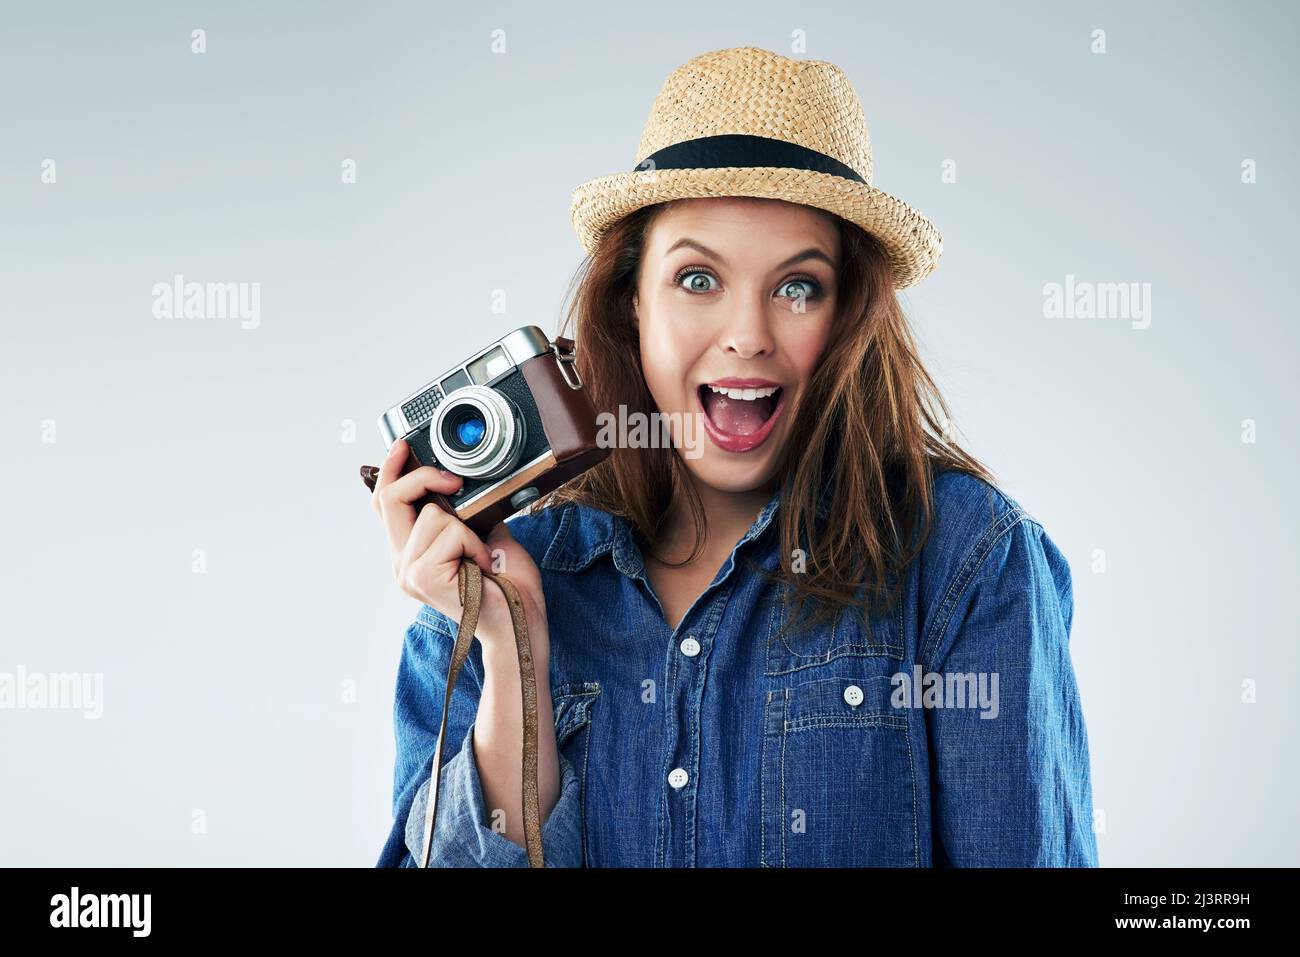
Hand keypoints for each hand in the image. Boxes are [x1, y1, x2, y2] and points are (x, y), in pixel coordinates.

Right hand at [371, 438, 549, 660]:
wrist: (520, 626)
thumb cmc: (508, 588)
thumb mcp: (485, 538)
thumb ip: (465, 515)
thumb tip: (463, 487)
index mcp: (412, 555)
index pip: (385, 506)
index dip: (390, 471)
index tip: (403, 446)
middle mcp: (403, 565)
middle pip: (390, 500)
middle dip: (423, 477)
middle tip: (454, 480)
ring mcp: (409, 573)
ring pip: (432, 514)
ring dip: (467, 530)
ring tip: (480, 558)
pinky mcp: (423, 577)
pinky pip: (450, 533)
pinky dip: (475, 544)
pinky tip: (482, 567)